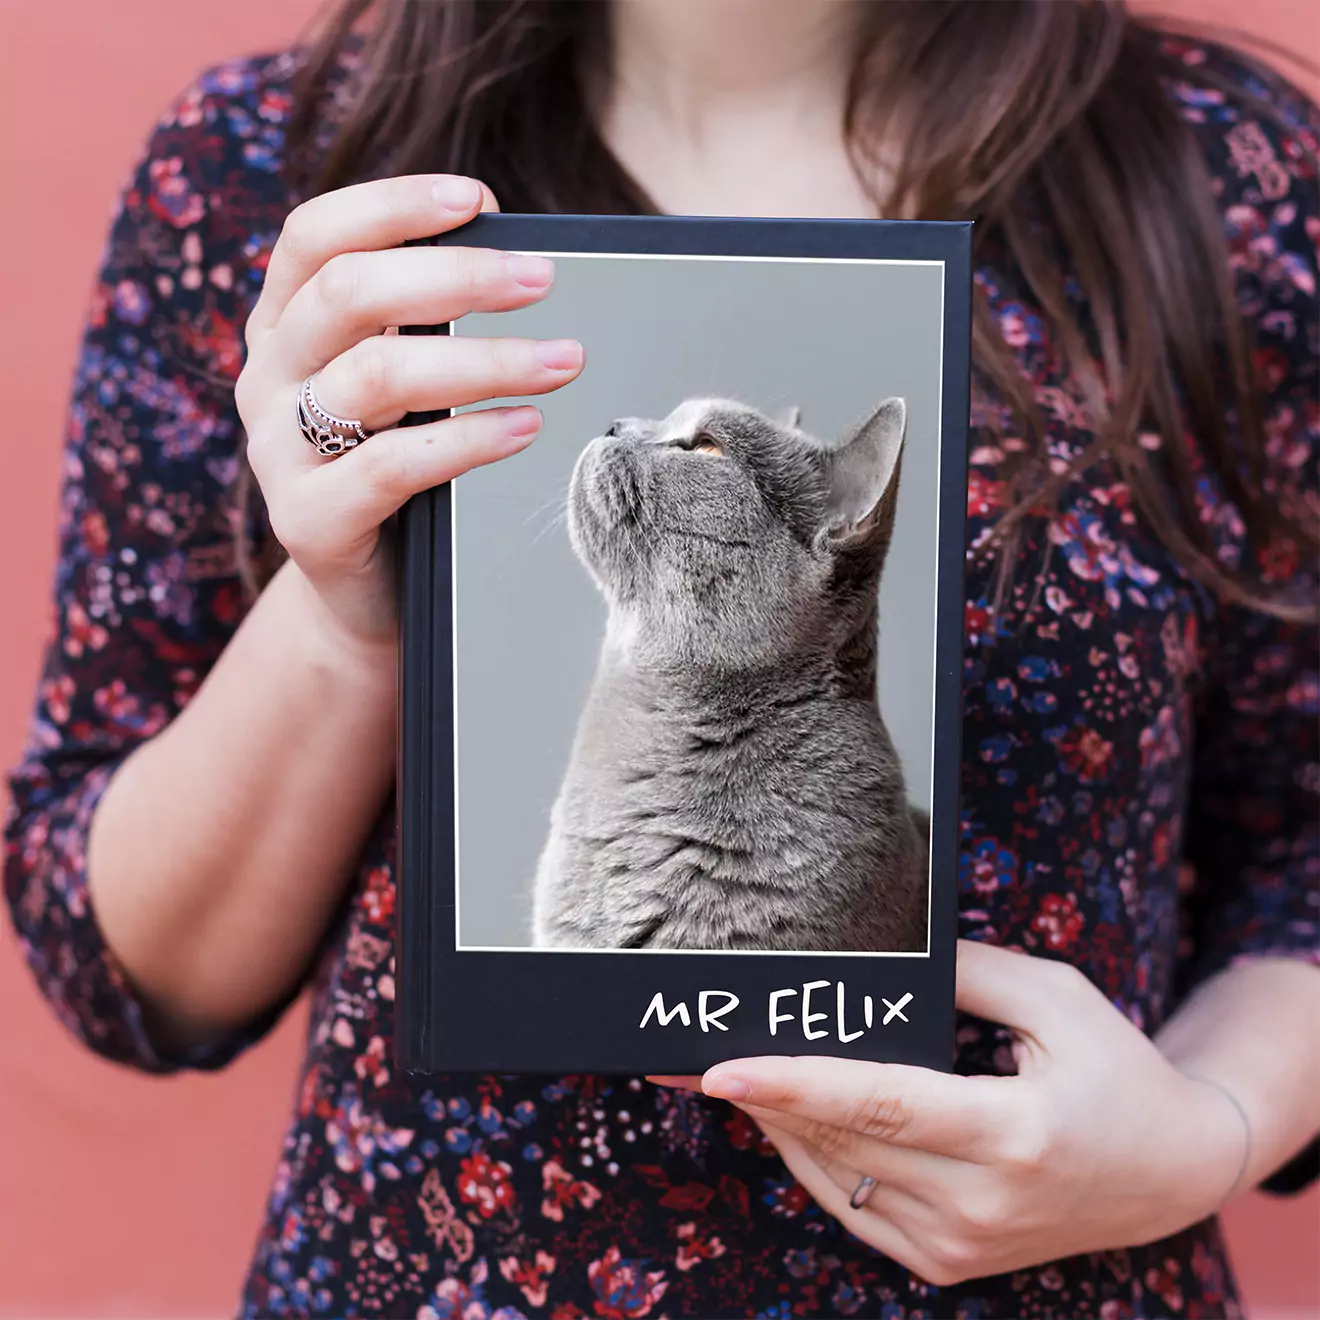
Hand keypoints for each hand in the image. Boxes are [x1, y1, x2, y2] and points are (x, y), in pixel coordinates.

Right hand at [236, 173, 585, 649]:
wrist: (363, 595)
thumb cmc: (396, 476)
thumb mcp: (402, 389)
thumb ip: (424, 328)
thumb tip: (512, 259)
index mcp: (282, 327)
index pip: (314, 238)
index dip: (390, 205)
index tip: (475, 198)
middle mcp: (268, 378)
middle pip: (348, 295)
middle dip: (455, 277)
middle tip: (540, 280)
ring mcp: (278, 451)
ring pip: (376, 377)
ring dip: (482, 360)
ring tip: (561, 360)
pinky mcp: (308, 520)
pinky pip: (391, 466)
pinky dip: (468, 439)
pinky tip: (524, 426)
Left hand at [677, 942, 1249, 1284]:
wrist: (1168, 1170)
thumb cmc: (1114, 1071)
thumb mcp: (1057, 999)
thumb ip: (969, 971)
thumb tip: (883, 953)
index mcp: (1013, 1136)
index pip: (877, 1105)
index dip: (793, 1084)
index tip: (720, 1069)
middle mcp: (982, 1203)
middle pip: (842, 1141)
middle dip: (762, 1096)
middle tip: (693, 1056)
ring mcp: (962, 1245)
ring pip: (836, 1179)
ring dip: (779, 1125)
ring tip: (731, 1077)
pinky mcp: (948, 1263)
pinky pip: (853, 1210)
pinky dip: (812, 1161)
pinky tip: (785, 1118)